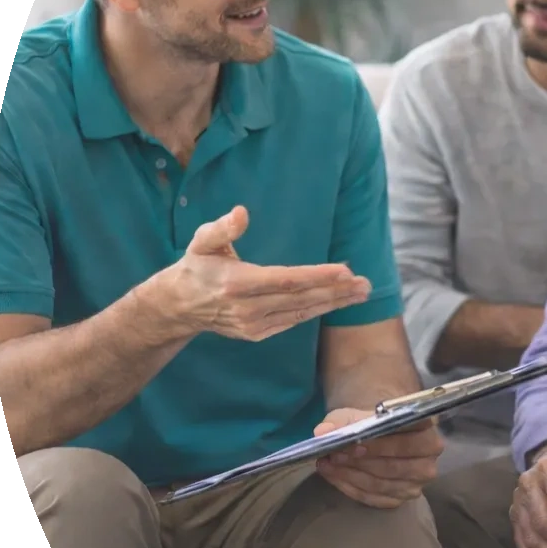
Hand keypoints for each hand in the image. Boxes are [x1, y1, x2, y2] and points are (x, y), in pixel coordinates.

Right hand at [158, 206, 371, 340]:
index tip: (346, 271)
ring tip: (361, 293)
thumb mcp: (202, 242)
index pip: (286, 280)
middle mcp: (248, 308)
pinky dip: (316, 311)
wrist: (180, 306)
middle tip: (366, 284)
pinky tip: (336, 302)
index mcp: (238, 283)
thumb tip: (241, 213)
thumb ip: (222, 228)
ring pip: (301, 312)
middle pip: (301, 299)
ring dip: (334, 303)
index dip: (318, 276)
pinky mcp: (257, 334)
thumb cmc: (197, 266)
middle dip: (336, 291)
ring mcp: (253, 324)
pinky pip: (293, 321)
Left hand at [312, 414, 443, 507]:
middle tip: (333, 455)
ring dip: (351, 475)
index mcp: (426, 428)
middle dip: (360, 462)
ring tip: (328, 464)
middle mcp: (429, 457)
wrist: (383, 434)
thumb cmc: (373, 421)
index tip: (351, 443)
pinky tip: (334, 476)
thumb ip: (341, 421)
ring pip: (381, 483)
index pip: (405, 437)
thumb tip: (323, 432)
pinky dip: (351, 487)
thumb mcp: (356, 414)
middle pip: (393, 465)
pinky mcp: (403, 498)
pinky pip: (375, 498)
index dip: (379, 443)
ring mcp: (418, 481)